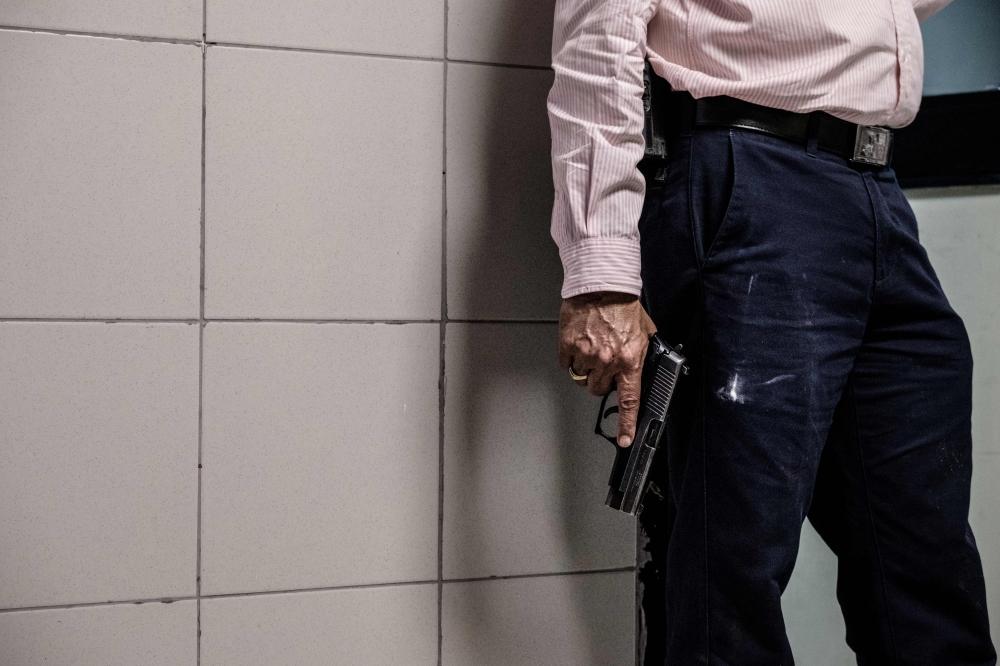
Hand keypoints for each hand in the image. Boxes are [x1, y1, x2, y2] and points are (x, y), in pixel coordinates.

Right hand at [558, 291, 656, 447]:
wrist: (601, 285)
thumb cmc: (623, 306)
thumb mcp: (645, 333)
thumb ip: (642, 355)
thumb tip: (642, 371)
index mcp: (629, 360)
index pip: (629, 400)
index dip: (627, 423)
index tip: (625, 439)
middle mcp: (607, 361)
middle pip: (599, 390)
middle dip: (602, 380)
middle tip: (604, 363)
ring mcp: (586, 355)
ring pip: (582, 378)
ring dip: (586, 368)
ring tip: (592, 348)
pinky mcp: (568, 346)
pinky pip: (566, 363)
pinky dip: (571, 356)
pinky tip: (580, 342)